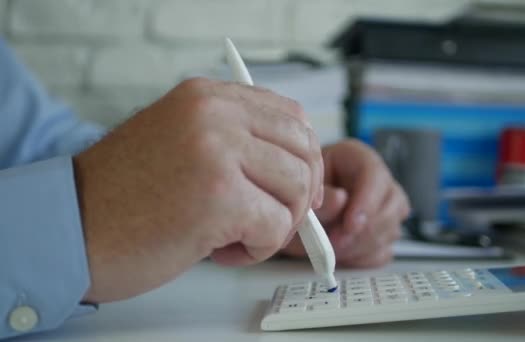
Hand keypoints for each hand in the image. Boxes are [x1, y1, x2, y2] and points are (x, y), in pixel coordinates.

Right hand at [75, 78, 322, 302]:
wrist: (70, 229)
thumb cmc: (124, 196)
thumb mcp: (183, 143)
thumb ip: (237, 142)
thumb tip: (299, 170)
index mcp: (207, 97)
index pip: (290, 116)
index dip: (303, 156)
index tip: (293, 187)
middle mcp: (214, 114)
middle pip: (304, 150)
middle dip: (298, 195)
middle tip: (271, 219)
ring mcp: (217, 152)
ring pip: (297, 188)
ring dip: (277, 224)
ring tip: (236, 236)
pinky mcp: (219, 197)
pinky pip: (276, 226)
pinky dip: (258, 248)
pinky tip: (221, 250)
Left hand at [282, 139, 408, 267]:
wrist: (295, 212)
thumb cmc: (301, 194)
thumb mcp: (304, 191)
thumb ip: (320, 195)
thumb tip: (341, 201)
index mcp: (358, 159)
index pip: (375, 174)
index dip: (366, 202)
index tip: (350, 224)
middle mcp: (378, 182)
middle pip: (392, 204)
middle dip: (364, 230)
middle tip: (335, 242)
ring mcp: (385, 209)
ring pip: (391, 229)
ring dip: (360, 246)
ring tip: (331, 247)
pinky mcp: (382, 234)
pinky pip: (384, 251)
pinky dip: (362, 258)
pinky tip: (341, 254)